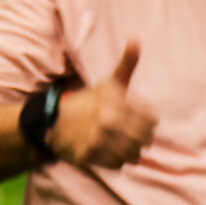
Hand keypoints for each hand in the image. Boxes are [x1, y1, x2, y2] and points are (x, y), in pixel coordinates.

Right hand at [49, 40, 159, 169]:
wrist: (54, 121)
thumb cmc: (90, 101)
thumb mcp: (109, 81)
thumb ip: (127, 63)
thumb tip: (136, 39)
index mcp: (115, 101)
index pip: (151, 119)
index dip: (149, 122)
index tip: (142, 121)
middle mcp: (105, 120)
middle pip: (144, 139)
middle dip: (142, 139)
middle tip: (134, 136)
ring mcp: (95, 139)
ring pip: (132, 154)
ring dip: (131, 152)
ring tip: (124, 145)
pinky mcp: (86, 155)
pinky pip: (116, 165)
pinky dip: (117, 162)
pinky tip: (111, 153)